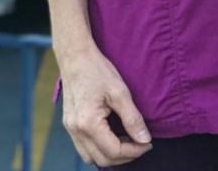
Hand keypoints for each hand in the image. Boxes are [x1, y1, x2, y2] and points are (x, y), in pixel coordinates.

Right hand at [57, 45, 152, 166]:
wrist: (74, 56)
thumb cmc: (96, 70)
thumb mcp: (119, 92)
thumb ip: (132, 118)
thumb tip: (144, 139)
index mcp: (88, 123)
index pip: (114, 151)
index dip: (135, 151)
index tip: (148, 143)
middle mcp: (76, 130)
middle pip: (102, 160)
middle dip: (125, 156)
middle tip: (140, 143)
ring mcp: (70, 128)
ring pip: (90, 157)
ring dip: (111, 155)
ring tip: (126, 141)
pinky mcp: (70, 124)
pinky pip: (84, 148)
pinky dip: (99, 149)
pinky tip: (112, 136)